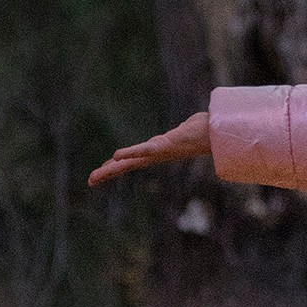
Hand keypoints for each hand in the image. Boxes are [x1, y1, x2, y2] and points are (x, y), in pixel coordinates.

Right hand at [88, 111, 211, 186]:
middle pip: (126, 165)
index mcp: (156, 152)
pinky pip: (145, 150)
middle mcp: (155, 155)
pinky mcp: (165, 146)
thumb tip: (188, 126)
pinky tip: (116, 156)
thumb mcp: (184, 132)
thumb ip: (183, 132)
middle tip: (90, 180)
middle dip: (108, 173)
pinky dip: (130, 153)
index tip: (98, 174)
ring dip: (114, 168)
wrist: (216, 132)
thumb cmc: (200, 131)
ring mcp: (159, 151)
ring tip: (98, 174)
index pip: (131, 161)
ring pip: (132, 161)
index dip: (114, 167)